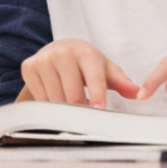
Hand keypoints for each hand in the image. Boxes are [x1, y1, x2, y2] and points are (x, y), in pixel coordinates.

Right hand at [18, 38, 139, 107]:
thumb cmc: (86, 63)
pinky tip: (55, 99)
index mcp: (86, 52)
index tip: (98, 112)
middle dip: (80, 111)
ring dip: (64, 110)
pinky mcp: (29, 67)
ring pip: (55, 100)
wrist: (57, 49)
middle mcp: (63, 53)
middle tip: (85, 118)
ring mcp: (44, 59)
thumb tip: (138, 93)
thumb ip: (122, 82)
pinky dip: (49, 106)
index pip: (94, 79)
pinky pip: (40, 99)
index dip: (97, 97)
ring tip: (70, 105)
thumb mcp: (106, 69)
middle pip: (73, 95)